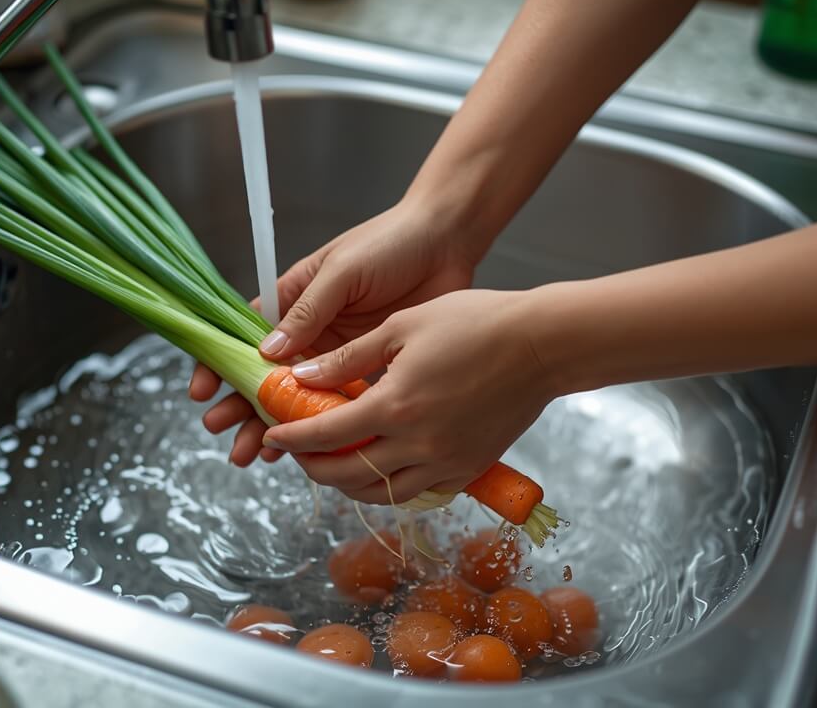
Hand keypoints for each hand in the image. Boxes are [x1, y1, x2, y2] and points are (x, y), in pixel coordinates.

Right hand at [190, 200, 480, 465]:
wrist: (447, 242)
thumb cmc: (390, 242)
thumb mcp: (341, 270)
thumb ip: (309, 311)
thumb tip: (268, 351)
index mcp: (293, 299)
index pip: (244, 335)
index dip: (220, 364)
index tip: (204, 392)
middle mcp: (311, 331)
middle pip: (265, 377)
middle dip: (241, 408)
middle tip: (225, 435)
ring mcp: (340, 354)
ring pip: (299, 399)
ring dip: (276, 428)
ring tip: (253, 456)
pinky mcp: (371, 369)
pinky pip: (342, 405)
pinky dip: (324, 429)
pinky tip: (307, 450)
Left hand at [260, 289, 554, 504]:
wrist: (543, 344)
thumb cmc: (476, 322)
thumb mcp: (403, 326)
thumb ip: (349, 356)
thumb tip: (302, 374)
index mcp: (394, 406)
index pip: (325, 435)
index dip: (292, 438)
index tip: (273, 434)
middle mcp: (417, 445)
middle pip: (347, 476)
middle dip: (314, 468)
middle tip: (299, 452)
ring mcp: (446, 462)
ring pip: (382, 493)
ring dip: (349, 484)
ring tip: (334, 463)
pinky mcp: (470, 468)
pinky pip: (420, 492)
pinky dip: (392, 487)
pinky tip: (382, 468)